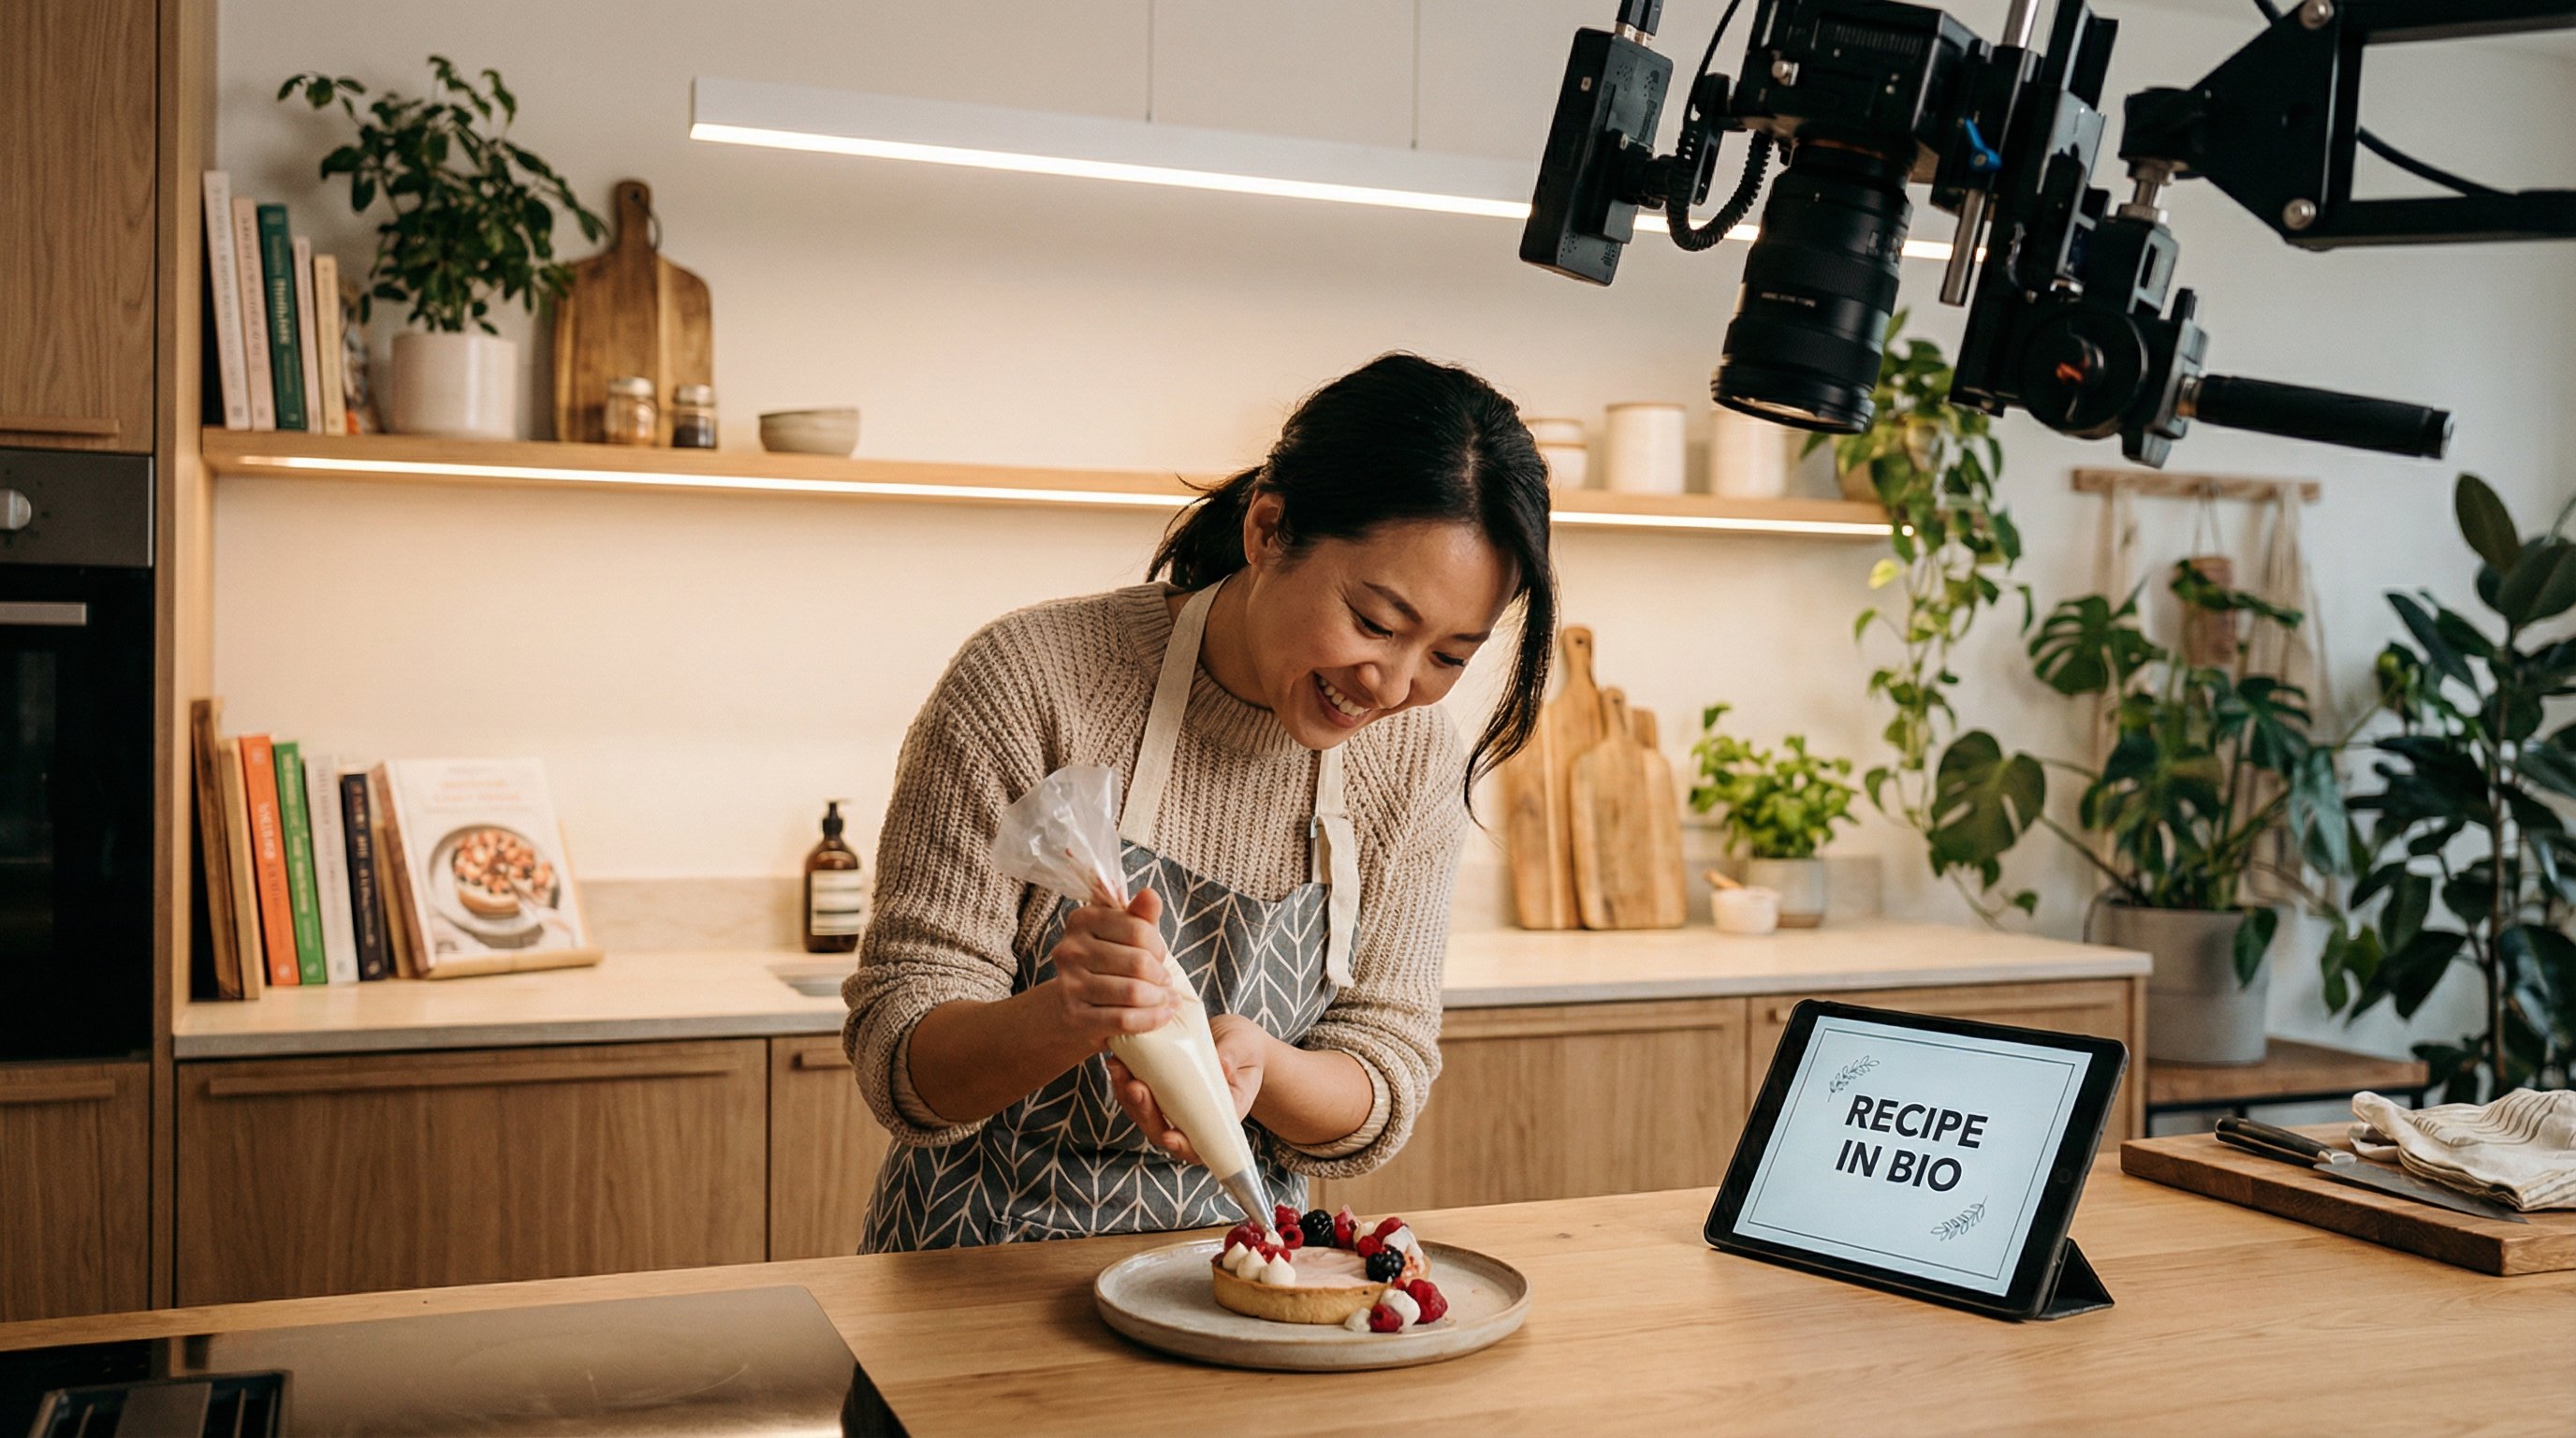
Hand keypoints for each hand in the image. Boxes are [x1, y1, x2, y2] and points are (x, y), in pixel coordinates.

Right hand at [1042, 887, 1179, 1044]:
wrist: (1068, 1008)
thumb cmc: (1103, 965)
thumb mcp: (1122, 935)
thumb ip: (1140, 915)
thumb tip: (1150, 894)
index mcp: (1082, 920)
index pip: (1138, 929)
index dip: (1157, 946)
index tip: (1159, 956)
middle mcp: (1070, 950)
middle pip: (1138, 962)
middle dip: (1161, 975)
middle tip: (1165, 982)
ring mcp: (1070, 984)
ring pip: (1133, 992)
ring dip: (1159, 998)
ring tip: (1166, 998)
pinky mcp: (1076, 1017)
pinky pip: (1125, 1019)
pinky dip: (1152, 1018)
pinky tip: (1163, 1014)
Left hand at [1106, 1013, 1271, 1165]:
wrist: (1233, 1039)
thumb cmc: (1245, 1048)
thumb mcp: (1244, 1047)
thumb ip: (1233, 1056)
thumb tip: (1223, 1066)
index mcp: (1222, 1115)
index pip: (1201, 1144)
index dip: (1183, 1146)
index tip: (1169, 1136)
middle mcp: (1194, 1118)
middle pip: (1163, 1131)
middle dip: (1145, 1113)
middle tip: (1135, 1087)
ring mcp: (1173, 1106)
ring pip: (1145, 1114)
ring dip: (1127, 1096)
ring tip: (1118, 1069)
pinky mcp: (1159, 1090)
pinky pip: (1138, 1093)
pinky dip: (1124, 1081)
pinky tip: (1117, 1062)